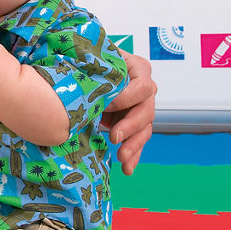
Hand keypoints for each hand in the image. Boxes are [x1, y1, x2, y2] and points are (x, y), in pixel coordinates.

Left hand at [101, 52, 155, 174]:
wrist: (84, 75)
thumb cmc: (89, 61)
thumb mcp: (93, 60)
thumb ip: (97, 66)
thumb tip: (90, 74)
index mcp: (138, 69)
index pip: (143, 86)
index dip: (127, 98)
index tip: (107, 105)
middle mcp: (144, 90)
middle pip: (146, 111)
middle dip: (131, 126)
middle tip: (113, 137)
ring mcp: (140, 108)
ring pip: (144, 130)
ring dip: (133, 146)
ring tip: (121, 158)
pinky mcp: (133, 125)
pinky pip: (137, 142)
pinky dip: (133, 156)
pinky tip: (127, 169)